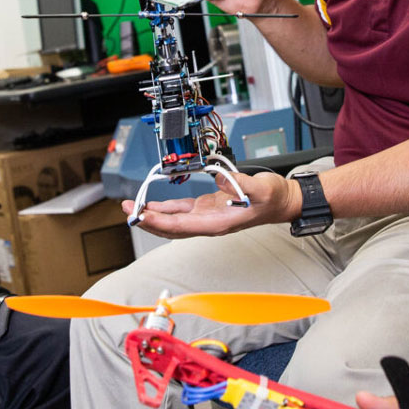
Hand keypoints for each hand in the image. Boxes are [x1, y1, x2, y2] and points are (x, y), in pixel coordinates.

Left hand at [124, 170, 297, 237]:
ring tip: (132, 209)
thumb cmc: (273, 198)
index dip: (158, 221)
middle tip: (126, 211)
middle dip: (147, 220)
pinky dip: (164, 209)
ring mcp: (206, 217)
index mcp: (218, 223)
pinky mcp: (207, 208)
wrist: (282, 202)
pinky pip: (181, 211)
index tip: (141, 215)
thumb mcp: (261, 188)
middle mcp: (208, 223)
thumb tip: (220, 181)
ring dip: (152, 216)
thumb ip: (241, 184)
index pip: (181, 226)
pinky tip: (152, 206)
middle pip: (171, 228)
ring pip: (173, 221)